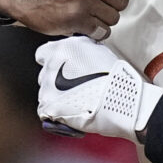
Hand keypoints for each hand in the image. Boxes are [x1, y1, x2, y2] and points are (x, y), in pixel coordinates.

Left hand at [36, 37, 162, 142]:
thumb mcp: (99, 51)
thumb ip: (83, 50)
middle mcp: (51, 66)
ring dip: (57, 98)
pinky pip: (46, 112)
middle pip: (46, 75)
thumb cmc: (114, 76)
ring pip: (46, 94)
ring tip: (77, 102)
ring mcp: (47, 88)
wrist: (119, 98)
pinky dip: (56, 114)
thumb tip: (81, 53)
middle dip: (56, 81)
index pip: (43, 53)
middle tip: (74, 87)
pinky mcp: (48, 108)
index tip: (61, 67)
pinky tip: (71, 112)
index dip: (53, 61)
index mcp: (62, 49)